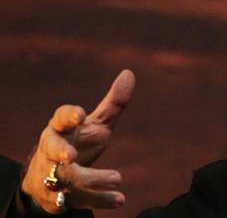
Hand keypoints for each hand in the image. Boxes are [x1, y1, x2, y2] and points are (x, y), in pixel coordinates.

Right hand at [21, 70, 135, 213]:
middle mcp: (54, 151)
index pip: (60, 119)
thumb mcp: (95, 123)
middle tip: (71, 157)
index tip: (80, 115)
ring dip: (92, 179)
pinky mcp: (65, 197)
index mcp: (61, 129)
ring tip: (117, 178)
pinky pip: (81, 200)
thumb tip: (129, 73)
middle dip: (60, 152)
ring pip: (68, 178)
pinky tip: (120, 199)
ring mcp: (56, 175)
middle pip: (52, 150)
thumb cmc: (78, 142)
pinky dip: (101, 200)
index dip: (68, 116)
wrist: (51, 180)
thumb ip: (113, 103)